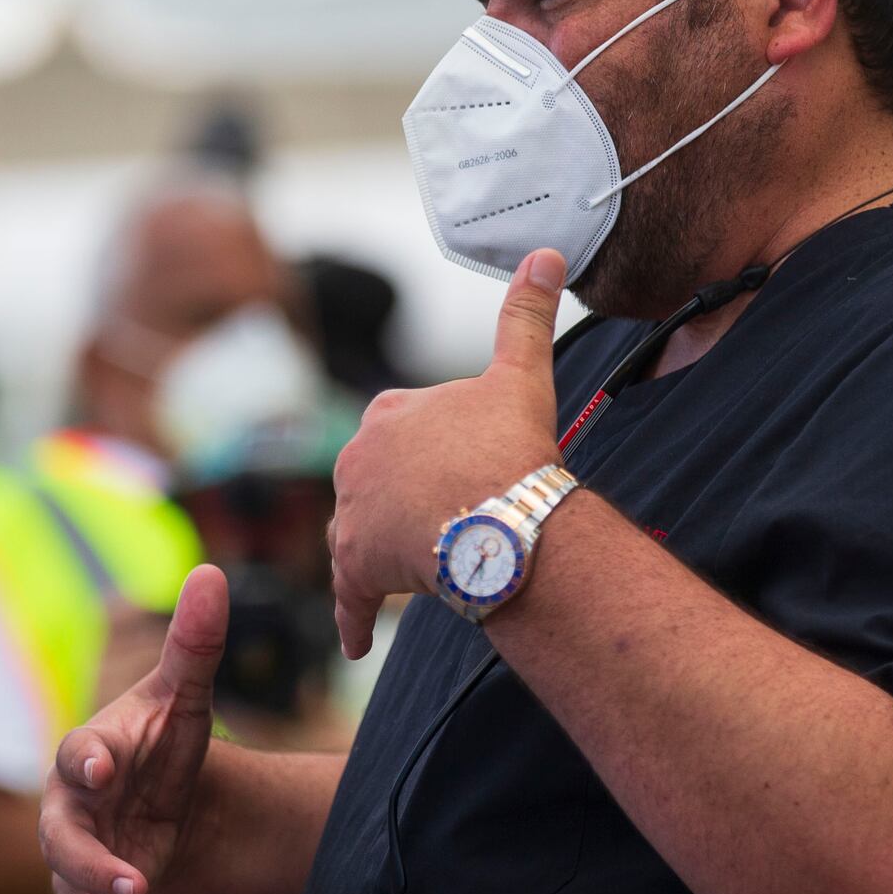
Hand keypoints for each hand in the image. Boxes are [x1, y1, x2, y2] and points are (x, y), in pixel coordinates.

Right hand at [40, 565, 232, 893]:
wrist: (169, 798)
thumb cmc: (163, 741)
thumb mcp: (184, 695)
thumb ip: (194, 644)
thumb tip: (210, 572)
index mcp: (87, 758)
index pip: (74, 758)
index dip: (84, 762)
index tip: (99, 767)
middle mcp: (75, 817)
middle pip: (64, 846)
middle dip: (92, 868)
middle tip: (130, 887)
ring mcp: (90, 867)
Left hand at [327, 248, 566, 657]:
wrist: (497, 519)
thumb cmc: (510, 449)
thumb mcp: (521, 375)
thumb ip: (525, 316)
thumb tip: (544, 252)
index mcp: (388, 411)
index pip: (402, 434)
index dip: (434, 457)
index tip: (460, 475)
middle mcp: (355, 459)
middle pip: (376, 488)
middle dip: (403, 505)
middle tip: (445, 528)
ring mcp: (350, 516)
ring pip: (360, 538)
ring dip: (382, 556)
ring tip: (417, 572)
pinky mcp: (354, 568)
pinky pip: (348, 598)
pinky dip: (353, 618)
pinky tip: (358, 641)